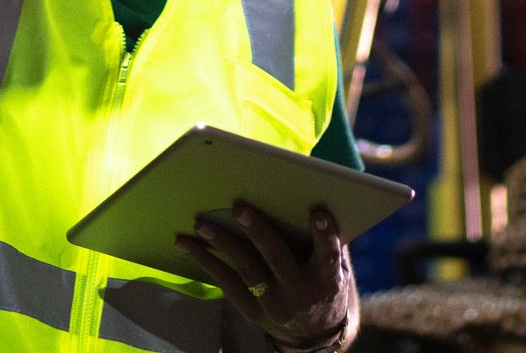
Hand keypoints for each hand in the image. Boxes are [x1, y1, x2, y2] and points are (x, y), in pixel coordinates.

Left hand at [176, 204, 356, 352]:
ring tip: (201, 224)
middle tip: (239, 208)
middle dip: (258, 232)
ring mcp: (275, 307)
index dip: (324, 235)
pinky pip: (227, 284)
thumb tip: (313, 193)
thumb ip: (327, 238)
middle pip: (278, 259)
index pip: (329, 256)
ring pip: (246, 271)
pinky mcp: (253, 312)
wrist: (313, 333)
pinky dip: (207, 262)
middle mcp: (301, 295)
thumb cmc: (324, 282)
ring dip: (221, 244)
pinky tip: (189, 246)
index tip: (317, 212)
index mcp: (327, 279)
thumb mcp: (336, 266)